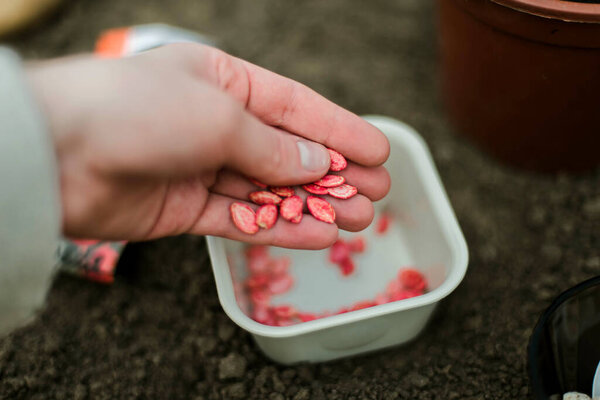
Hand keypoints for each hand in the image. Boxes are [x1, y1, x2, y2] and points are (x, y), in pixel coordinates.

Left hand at [26, 44, 389, 248]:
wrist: (56, 154)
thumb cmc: (136, 110)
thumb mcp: (218, 114)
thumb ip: (271, 145)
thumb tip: (315, 163)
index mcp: (222, 81)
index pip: (296, 107)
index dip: (341, 130)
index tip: (380, 152)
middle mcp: (214, 122)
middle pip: (288, 152)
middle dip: (334, 174)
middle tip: (377, 195)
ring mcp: (201, 167)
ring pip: (270, 190)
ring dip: (314, 205)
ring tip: (358, 220)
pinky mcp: (185, 209)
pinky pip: (243, 218)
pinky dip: (279, 227)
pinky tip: (317, 235)